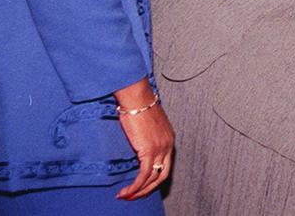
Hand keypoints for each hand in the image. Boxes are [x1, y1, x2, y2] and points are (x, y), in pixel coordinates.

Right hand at [115, 86, 173, 200]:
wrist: (137, 98)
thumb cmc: (139, 107)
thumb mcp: (148, 125)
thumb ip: (147, 137)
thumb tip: (138, 145)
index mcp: (169, 139)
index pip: (165, 165)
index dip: (154, 178)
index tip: (141, 185)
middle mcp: (168, 145)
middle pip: (162, 175)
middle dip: (148, 189)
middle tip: (134, 196)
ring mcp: (160, 148)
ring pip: (152, 178)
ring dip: (138, 191)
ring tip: (126, 196)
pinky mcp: (149, 150)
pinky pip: (143, 175)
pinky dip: (135, 187)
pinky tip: (125, 192)